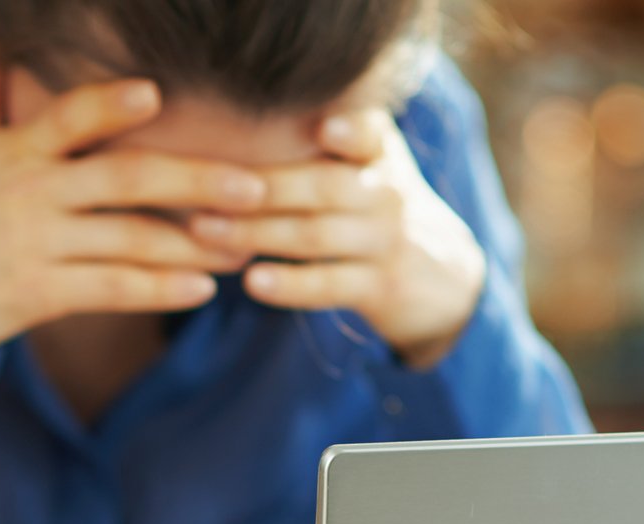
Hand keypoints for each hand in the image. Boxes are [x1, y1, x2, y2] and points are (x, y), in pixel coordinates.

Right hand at [0, 12, 267, 347]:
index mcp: (18, 151)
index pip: (68, 119)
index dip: (108, 105)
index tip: (156, 95)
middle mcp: (31, 194)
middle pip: (123, 181)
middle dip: (194, 182)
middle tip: (254, 186)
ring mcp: (36, 246)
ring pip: (128, 241)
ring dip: (192, 245)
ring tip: (243, 245)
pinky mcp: (39, 294)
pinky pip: (110, 291)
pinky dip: (157, 291)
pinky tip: (200, 290)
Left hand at [192, 110, 486, 366]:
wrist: (440, 274)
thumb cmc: (377, 207)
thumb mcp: (370, 163)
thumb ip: (329, 137)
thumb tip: (241, 115)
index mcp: (378, 154)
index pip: (368, 135)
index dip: (351, 132)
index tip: (323, 128)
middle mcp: (386, 193)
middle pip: (323, 187)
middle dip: (262, 188)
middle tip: (203, 189)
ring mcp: (385, 241)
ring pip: (316, 236)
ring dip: (257, 233)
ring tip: (205, 230)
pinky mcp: (379, 287)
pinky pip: (329, 284)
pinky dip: (290, 284)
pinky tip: (251, 282)